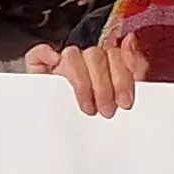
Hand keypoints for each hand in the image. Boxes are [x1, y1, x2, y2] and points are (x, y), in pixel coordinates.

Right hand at [27, 35, 146, 117]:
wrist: (69, 133)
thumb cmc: (99, 110)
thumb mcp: (125, 93)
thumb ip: (135, 66)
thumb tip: (130, 40)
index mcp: (107, 59)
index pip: (116, 53)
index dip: (122, 77)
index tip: (125, 102)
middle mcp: (84, 57)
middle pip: (96, 55)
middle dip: (104, 87)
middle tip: (107, 111)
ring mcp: (61, 61)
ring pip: (72, 55)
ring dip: (82, 82)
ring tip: (88, 107)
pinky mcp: (39, 66)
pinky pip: (38, 52)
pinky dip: (45, 54)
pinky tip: (54, 64)